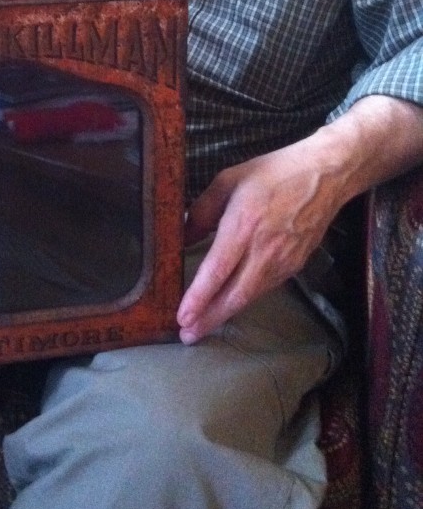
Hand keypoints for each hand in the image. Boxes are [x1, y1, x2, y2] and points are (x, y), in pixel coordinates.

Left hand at [177, 136, 344, 343]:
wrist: (325, 176)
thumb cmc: (273, 173)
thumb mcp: (228, 181)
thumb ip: (202, 210)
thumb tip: (183, 236)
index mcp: (243, 225)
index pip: (217, 270)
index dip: (199, 297)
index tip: (182, 316)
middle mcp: (264, 249)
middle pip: (234, 295)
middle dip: (209, 319)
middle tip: (187, 335)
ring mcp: (283, 261)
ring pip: (250, 296)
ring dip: (225, 314)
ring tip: (202, 327)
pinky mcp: (295, 266)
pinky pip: (264, 288)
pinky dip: (245, 300)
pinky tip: (230, 304)